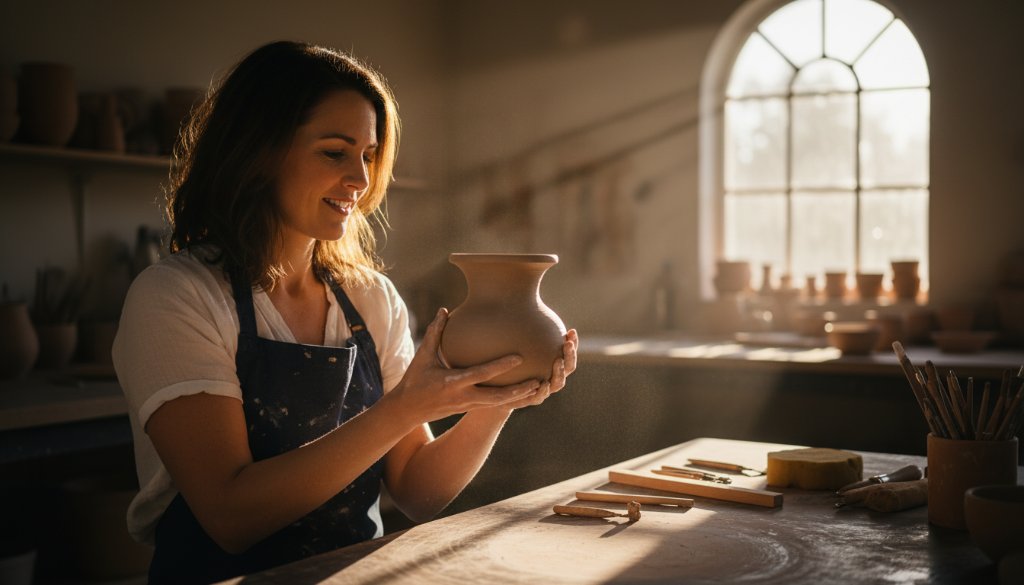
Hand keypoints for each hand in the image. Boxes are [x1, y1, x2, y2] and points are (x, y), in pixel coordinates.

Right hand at [389, 308, 541, 422]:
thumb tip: (444, 310)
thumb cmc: (415, 380)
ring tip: (539, 387)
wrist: (407, 409)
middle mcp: (463, 397)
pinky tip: (524, 394)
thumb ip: (435, 333)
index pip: (481, 374)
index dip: (501, 366)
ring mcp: (467, 406)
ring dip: (519, 397)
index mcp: (452, 382)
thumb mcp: (422, 356)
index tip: (519, 358)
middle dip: (518, 390)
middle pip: (496, 397)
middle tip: (538, 380)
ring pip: (498, 405)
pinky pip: (493, 407)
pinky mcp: (469, 409)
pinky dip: (510, 401)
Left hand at [497, 328, 578, 410]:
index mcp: (552, 364)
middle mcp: (551, 377)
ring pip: (557, 384)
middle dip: (570, 356)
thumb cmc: (510, 363)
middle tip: (567, 344)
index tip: (571, 331)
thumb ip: (525, 329)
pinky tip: (542, 383)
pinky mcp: (530, 400)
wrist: (497, 390)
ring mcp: (543, 390)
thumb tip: (523, 301)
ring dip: (559, 372)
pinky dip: (542, 391)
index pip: (567, 353)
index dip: (573, 343)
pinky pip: (538, 397)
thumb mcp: (516, 344)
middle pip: (568, 368)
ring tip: (557, 362)